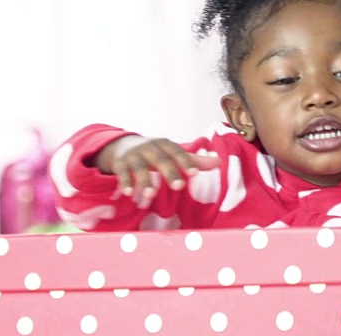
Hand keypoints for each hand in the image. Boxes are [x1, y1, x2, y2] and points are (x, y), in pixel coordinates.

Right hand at [95, 135, 220, 196]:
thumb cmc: (156, 153)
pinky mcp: (120, 164)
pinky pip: (121, 172)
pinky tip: (128, 193)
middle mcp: (150, 148)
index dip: (186, 162)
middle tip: (179, 186)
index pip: (177, 152)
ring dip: (145, 180)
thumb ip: (195, 161)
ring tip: (150, 194)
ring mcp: (134, 155)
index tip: (195, 173)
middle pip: (160, 160)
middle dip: (170, 172)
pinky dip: (125, 182)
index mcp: (166, 145)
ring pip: (139, 167)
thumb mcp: (174, 154)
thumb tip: (220, 162)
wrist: (124, 145)